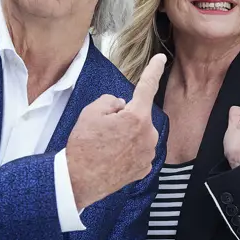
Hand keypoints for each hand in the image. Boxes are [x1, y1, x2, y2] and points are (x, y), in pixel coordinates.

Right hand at [65, 54, 165, 209]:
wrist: (78, 180)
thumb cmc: (83, 146)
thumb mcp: (91, 112)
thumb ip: (110, 101)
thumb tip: (121, 105)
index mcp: (137, 117)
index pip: (147, 86)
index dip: (154, 70)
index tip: (161, 59)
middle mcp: (148, 135)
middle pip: (138, 116)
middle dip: (125, 118)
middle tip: (104, 131)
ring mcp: (148, 153)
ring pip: (139, 134)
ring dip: (127, 136)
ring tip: (106, 147)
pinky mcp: (145, 168)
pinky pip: (139, 151)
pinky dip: (128, 151)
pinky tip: (113, 158)